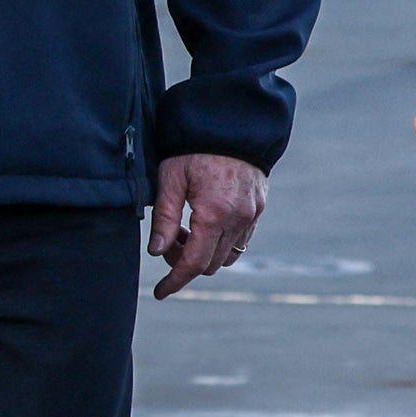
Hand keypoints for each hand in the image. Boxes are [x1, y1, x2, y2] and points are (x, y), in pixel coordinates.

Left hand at [147, 154, 265, 297]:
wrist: (232, 123)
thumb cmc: (194, 148)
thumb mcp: (170, 178)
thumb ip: (164, 218)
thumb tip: (157, 252)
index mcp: (214, 214)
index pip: (194, 263)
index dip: (175, 281)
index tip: (160, 292)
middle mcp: (238, 219)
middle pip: (210, 264)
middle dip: (185, 262)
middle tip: (168, 241)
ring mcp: (252, 215)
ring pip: (227, 256)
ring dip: (204, 253)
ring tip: (185, 229)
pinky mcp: (258, 208)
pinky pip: (240, 240)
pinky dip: (220, 243)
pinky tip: (204, 224)